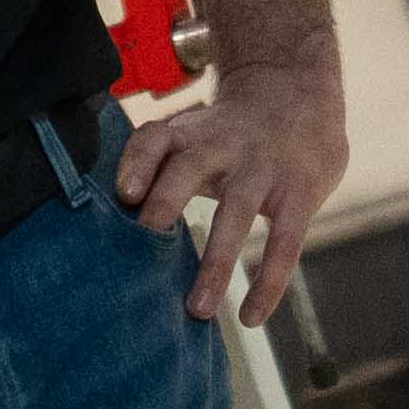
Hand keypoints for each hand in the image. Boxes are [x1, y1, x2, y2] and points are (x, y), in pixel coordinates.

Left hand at [113, 0, 352, 324]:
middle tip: (146, 243)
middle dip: (167, 200)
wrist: (298, 91)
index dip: (137, 162)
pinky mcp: (299, 194)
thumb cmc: (225, 131)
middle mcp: (222, 146)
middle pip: (190, 168)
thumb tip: (109, 223)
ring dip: (216, 264)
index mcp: (188, 134)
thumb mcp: (189, 133)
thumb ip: (152, 169)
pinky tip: (251, 318)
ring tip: (198, 311)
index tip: (124, 194)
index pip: (154, 139)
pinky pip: (285, 244)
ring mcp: (262, 170)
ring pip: (237, 215)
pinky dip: (268, 283)